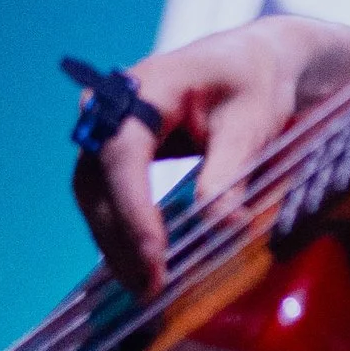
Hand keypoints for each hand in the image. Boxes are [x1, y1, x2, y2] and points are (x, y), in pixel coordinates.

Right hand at [74, 16, 349, 293]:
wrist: (254, 62)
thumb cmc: (254, 85)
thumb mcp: (250, 126)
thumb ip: (228, 176)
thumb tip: (221, 229)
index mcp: (146, 87)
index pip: (123, 154)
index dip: (133, 210)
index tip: (154, 257)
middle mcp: (113, 105)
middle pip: (98, 180)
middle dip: (121, 238)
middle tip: (151, 288)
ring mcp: (108, 128)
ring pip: (95, 194)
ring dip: (115, 242)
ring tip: (145, 287)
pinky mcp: (115, 152)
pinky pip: (106, 195)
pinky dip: (120, 231)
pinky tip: (141, 265)